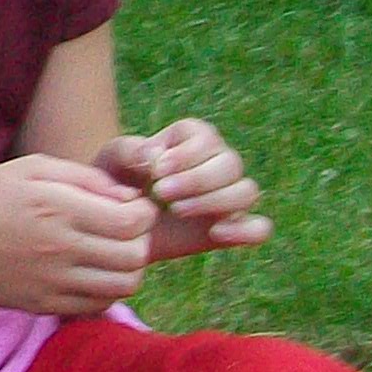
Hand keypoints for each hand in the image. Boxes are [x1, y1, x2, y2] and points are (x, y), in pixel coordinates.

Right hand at [0, 153, 156, 314]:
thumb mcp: (29, 169)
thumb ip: (84, 177)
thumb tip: (128, 199)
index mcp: (58, 208)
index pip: (134, 221)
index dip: (143, 212)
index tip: (130, 207)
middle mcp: (60, 248)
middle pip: (136, 255)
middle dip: (141, 240)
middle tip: (125, 231)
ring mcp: (53, 281)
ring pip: (125, 285)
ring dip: (130, 269)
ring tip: (113, 254)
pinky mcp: (44, 305)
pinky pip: (98, 305)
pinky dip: (107, 291)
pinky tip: (92, 274)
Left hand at [97, 120, 272, 265]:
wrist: (115, 219)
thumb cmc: (114, 180)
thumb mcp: (111, 160)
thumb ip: (130, 151)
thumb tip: (156, 156)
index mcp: (192, 138)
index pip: (206, 138)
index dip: (185, 154)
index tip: (156, 170)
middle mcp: (217, 163)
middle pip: (231, 164)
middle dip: (197, 179)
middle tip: (161, 192)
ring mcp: (228, 194)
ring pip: (247, 191)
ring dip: (214, 201)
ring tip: (176, 210)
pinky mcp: (231, 225)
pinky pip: (259, 228)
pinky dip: (247, 231)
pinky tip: (215, 233)